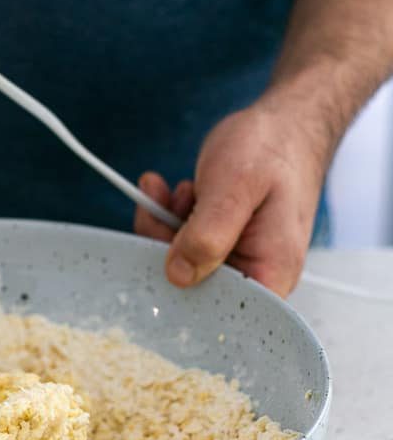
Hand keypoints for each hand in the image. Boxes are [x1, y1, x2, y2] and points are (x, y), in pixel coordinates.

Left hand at [134, 98, 329, 295]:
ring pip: (179, 262)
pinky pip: (180, 242)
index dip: (182, 295)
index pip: (221, 314)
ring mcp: (233, 258)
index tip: (158, 256)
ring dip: (165, 225)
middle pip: (192, 286)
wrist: (281, 125)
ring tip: (176, 191)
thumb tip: (179, 275)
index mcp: (270, 273)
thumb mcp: (235, 186)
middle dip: (165, 246)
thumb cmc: (272, 150)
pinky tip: (171, 191)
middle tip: (161, 206)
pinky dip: (168, 216)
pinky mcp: (217, 243)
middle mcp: (253, 273)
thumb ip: (209, 233)